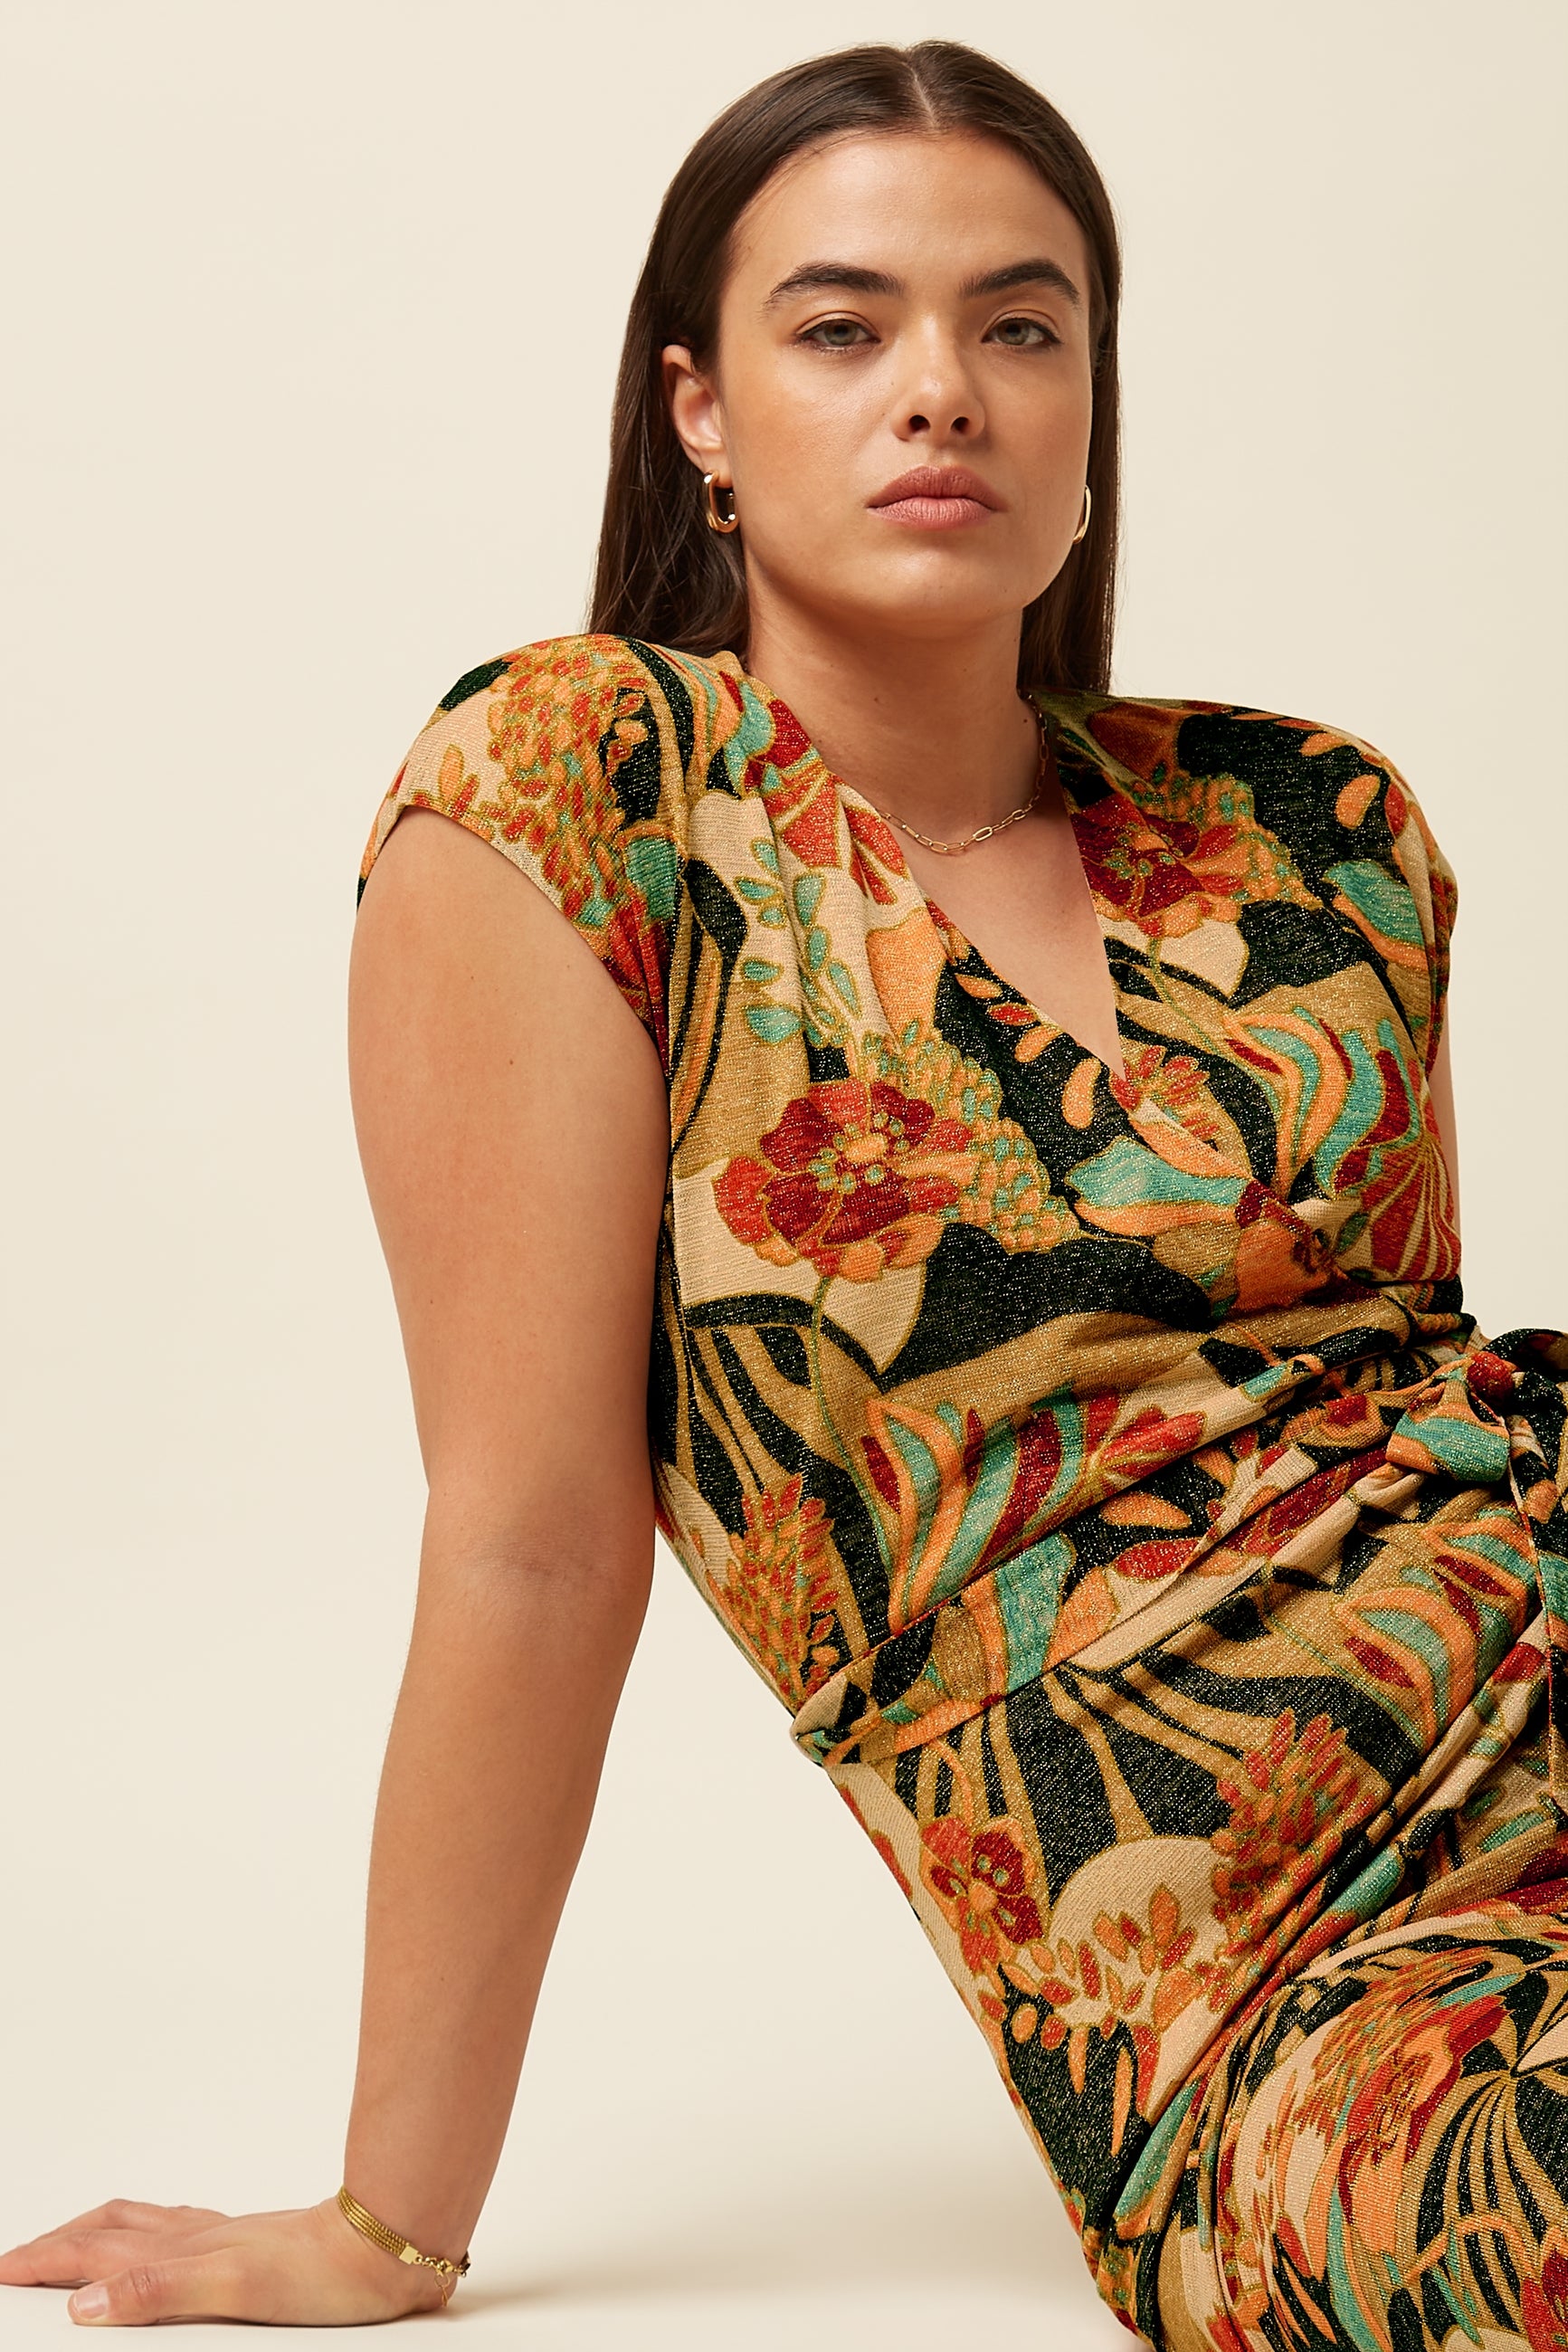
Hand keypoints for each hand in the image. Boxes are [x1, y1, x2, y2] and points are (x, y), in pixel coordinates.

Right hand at [0, 2195, 454, 2325]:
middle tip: (20, 2260)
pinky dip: (144, 2232)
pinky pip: (177, 2228)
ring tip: (69, 2241)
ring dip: (95, 2231)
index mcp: (181, 2251)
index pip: (94, 2254)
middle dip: (57, 2243)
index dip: (44, 2262)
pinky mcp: (247, 2242)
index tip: (6, 2270)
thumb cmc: (323, 2272)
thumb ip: (158, 2292)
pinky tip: (159, 2242)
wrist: (385, 2245)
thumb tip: (86, 2300)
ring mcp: (222, 2237)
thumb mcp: (234, 2290)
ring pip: (141, 2224)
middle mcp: (196, 2237)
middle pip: (108, 2230)